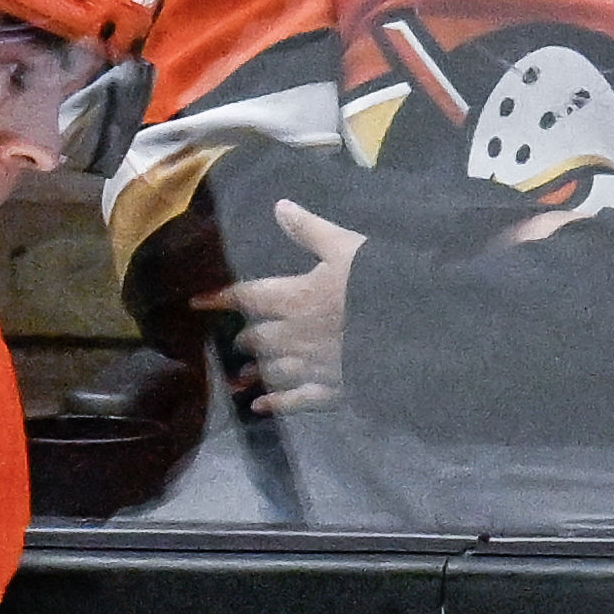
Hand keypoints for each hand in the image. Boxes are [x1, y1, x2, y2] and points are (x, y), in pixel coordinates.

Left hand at [197, 198, 363, 412]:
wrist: (415, 326)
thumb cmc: (379, 281)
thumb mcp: (346, 247)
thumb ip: (310, 230)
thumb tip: (280, 207)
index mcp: (296, 297)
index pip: (248, 297)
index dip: (221, 298)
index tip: (198, 302)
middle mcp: (294, 335)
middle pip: (257, 338)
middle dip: (244, 339)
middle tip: (237, 341)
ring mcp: (309, 366)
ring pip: (269, 371)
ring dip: (253, 372)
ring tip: (240, 376)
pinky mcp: (328, 390)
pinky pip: (293, 401)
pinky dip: (274, 404)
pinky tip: (260, 407)